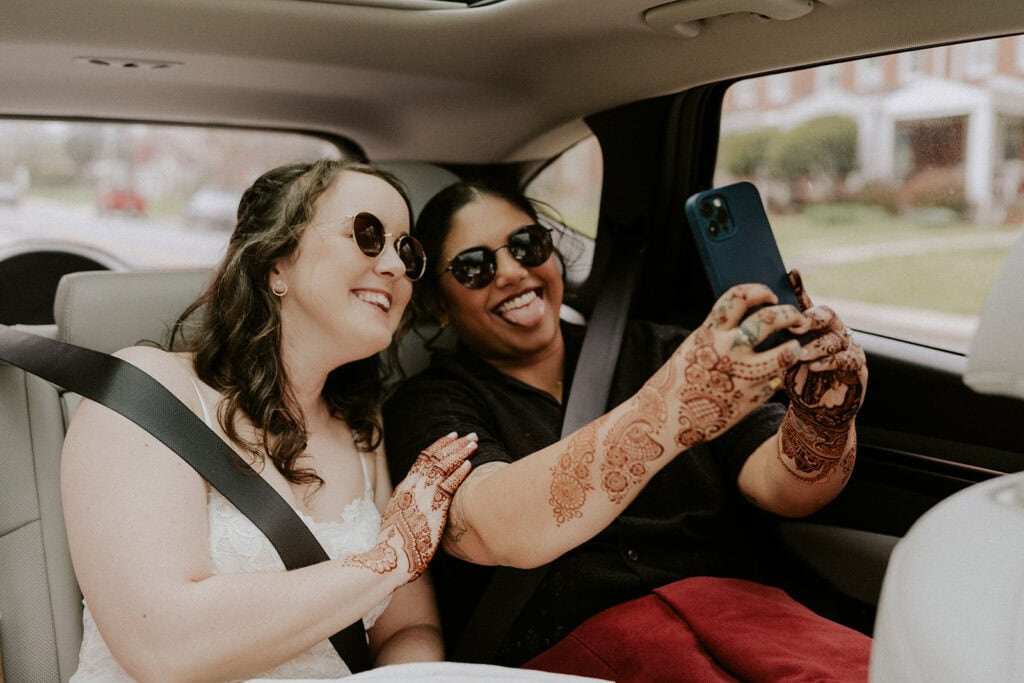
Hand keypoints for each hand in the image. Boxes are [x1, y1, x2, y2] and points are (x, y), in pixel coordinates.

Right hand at [347, 433, 473, 581]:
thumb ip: (409, 506)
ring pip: (442, 466)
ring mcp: (422, 495)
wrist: (390, 558)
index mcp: (404, 488)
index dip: (438, 447)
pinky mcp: (432, 507)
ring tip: (473, 444)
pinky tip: (469, 465)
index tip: (451, 438)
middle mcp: (412, 487)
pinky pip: (448, 485)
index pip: (422, 459)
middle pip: (434, 457)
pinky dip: (458, 473)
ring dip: (459, 453)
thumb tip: (417, 505)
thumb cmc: (395, 544)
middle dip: (454, 444)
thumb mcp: (398, 518)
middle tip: (469, 435)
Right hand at [652, 283, 805, 449]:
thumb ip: (719, 336)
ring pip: (785, 351)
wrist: (665, 418)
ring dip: (795, 346)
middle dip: (789, 314)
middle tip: (795, 318)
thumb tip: (747, 326)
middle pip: (769, 318)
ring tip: (796, 347)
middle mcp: (728, 349)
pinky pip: (776, 380)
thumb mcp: (694, 348)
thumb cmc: (678, 382)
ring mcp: (743, 374)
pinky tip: (774, 377)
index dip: (760, 291)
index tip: (771, 297)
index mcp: (709, 333)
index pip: (740, 297)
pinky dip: (778, 376)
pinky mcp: (753, 398)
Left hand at [785, 270, 866, 428]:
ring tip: (800, 354)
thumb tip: (750, 321)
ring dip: (816, 346)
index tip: (790, 274)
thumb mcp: (779, 357)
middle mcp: (833, 331)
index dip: (799, 288)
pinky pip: (846, 360)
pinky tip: (813, 366)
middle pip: (827, 314)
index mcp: (814, 326)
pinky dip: (828, 362)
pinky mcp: (856, 367)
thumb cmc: (797, 380)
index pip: (806, 302)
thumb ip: (773, 339)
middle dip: (811, 318)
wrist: (815, 411)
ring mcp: (847, 348)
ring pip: (835, 338)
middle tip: (797, 325)